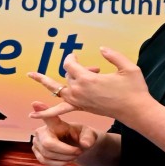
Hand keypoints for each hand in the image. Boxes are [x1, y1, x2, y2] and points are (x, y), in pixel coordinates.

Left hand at [28, 46, 149, 120]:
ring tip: (29, 74)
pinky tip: (32, 116)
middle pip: (68, 75)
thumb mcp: (127, 67)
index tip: (77, 56)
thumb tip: (101, 49)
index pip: (69, 64)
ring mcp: (77, 101)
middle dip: (78, 70)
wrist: (135, 110)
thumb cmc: (133, 88)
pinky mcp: (80, 108)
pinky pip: (59, 111)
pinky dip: (45, 113)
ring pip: (57, 89)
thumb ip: (113, 55)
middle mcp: (78, 90)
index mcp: (87, 79)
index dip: (72, 58)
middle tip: (96, 71)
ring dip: (43, 81)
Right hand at [28, 101, 99, 165]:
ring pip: (48, 155)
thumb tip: (85, 144)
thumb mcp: (88, 134)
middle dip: (65, 151)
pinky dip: (58, 163)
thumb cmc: (80, 137)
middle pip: (48, 144)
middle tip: (78, 152)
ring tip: (74, 156)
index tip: (35, 103)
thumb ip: (88, 138)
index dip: (41, 110)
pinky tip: (66, 160)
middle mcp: (42, 130)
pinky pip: (44, 161)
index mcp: (55, 123)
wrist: (75, 147)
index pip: (48, 117)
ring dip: (64, 158)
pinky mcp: (36, 151)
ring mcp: (36, 141)